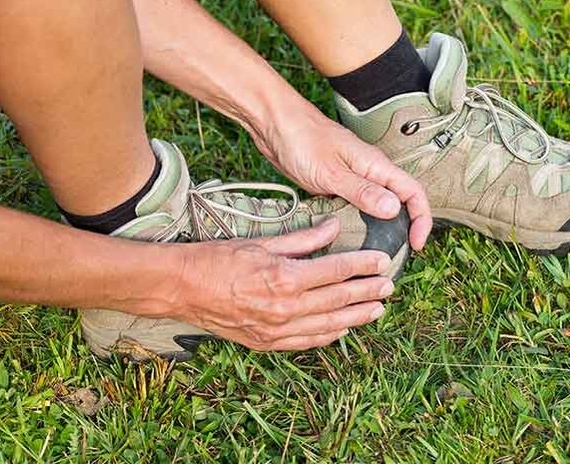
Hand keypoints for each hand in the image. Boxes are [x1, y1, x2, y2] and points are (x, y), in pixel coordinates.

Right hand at [169, 219, 393, 350]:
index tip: (381, 261)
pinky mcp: (267, 343)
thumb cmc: (217, 260)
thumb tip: (333, 227)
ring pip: (329, 324)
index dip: (363, 265)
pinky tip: (344, 328)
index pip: (336, 271)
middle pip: (339, 299)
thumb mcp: (262, 241)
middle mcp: (285, 308)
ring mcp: (277, 330)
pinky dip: (330, 335)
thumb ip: (302, 238)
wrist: (180, 289)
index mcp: (285, 278)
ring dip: (357, 316)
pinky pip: (308, 341)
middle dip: (367, 291)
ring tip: (378, 308)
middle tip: (389, 285)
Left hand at [255, 97, 431, 250]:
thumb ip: (363, 192)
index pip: (413, 192)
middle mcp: (369, 172)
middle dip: (405, 228)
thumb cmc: (302, 138)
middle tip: (396, 253)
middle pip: (400, 202)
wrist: (274, 124)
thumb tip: (394, 209)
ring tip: (373, 252)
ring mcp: (353, 178)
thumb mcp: (332, 172)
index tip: (417, 243)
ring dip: (380, 228)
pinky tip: (346, 237)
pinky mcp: (336, 184)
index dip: (422, 218)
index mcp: (376, 165)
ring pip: (377, 206)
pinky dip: (355, 223)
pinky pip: (354, 207)